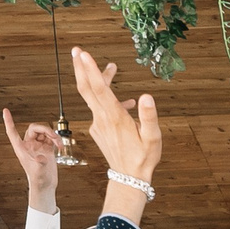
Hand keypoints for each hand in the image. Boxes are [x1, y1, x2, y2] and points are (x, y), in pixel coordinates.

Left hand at [3, 109, 62, 206]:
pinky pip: (51, 139)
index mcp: (21, 148)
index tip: (6, 111)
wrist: (46, 185)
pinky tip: (60, 147)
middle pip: (34, 128)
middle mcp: (29, 145)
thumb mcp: (38, 172)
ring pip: (44, 132)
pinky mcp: (47, 148)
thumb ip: (40, 163)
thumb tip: (42, 158)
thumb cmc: (39, 179)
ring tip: (58, 143)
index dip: (9, 121)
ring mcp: (38, 146)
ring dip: (52, 135)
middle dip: (45, 130)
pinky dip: (57, 141)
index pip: (12, 132)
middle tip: (53, 136)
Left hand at [71, 51, 161, 181]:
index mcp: (114, 117)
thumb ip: (149, 116)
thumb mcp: (153, 138)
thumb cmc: (144, 158)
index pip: (98, 89)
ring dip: (97, 80)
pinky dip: (107, 99)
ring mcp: (98, 124)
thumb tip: (146, 96)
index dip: (91, 70)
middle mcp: (102, 118)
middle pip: (86, 88)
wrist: (129, 178)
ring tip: (111, 68)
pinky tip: (125, 102)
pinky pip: (99, 109)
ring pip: (93, 97)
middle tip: (76, 50)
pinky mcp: (98, 130)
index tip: (83, 54)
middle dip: (80, 68)